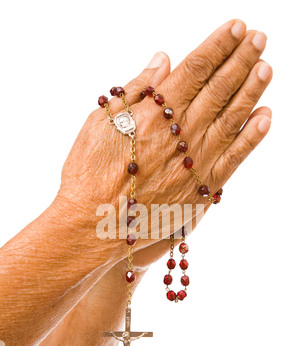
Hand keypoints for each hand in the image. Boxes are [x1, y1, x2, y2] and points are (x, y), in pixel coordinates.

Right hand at [57, 19, 271, 263]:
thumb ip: (134, 90)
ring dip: (252, 91)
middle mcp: (181, 133)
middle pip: (219, 88)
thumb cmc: (89, 174)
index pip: (196, 68)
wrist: (93, 226)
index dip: (219, 46)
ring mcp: (195, 162)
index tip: (238, 28)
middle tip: (260, 38)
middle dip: (241, 60)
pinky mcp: (202, 190)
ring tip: (266, 68)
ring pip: (232, 119)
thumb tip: (163, 61)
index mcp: (155, 112)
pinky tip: (266, 118)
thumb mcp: (101, 122)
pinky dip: (252, 138)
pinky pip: (233, 159)